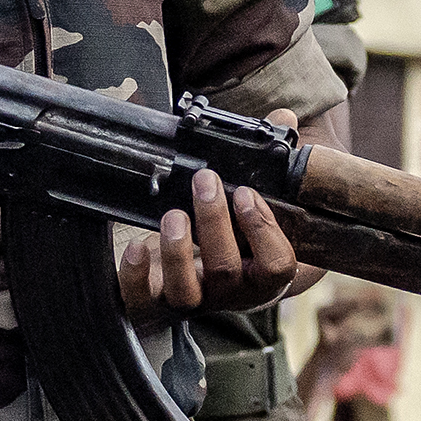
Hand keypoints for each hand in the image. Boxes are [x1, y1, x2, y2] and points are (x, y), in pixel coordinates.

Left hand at [116, 164, 300, 317]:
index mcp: (266, 276)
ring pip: (186, 291)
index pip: (276, 265)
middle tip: (205, 179)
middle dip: (214, 220)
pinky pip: (144, 300)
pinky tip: (136, 247)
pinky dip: (137, 275)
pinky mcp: (158, 303)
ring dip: (178, 249)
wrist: (212, 279)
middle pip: (225, 268)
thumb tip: (283, 117)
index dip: (262, 228)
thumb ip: (273, 163)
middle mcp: (232, 294)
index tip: (246, 193)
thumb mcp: (260, 206)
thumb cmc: (242, 237)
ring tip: (174, 213)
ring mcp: (196, 300)